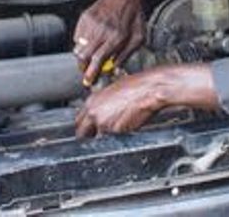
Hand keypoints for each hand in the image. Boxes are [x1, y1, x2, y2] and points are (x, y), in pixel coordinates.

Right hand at [73, 0, 159, 84]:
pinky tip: (91, 40)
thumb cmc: (134, 15)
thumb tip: (116, 69)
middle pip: (83, 56)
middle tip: (86, 71)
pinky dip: (81, 42)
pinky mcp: (85, 17)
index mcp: (116, 37)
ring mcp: (92, 23)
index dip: (91, 73)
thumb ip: (126, 54)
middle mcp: (102, 31)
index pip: (98, 60)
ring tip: (91, 54)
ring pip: (78, 47)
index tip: (88, 82)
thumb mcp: (138, 37)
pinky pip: (77, 36)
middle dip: (82, 67)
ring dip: (82, 55)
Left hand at [75, 64, 218, 136]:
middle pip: (82, 133)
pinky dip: (117, 138)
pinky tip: (126, 127)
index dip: (85, 127)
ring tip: (118, 128)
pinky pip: (111, 140)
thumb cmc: (136, 88)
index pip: (79, 121)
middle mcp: (93, 111)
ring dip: (104, 137)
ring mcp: (102, 122)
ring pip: (97, 138)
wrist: (149, 89)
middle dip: (90, 136)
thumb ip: (102, 105)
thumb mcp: (113, 92)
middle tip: (99, 135)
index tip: (90, 130)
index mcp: (91, 100)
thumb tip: (99, 113)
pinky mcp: (114, 131)